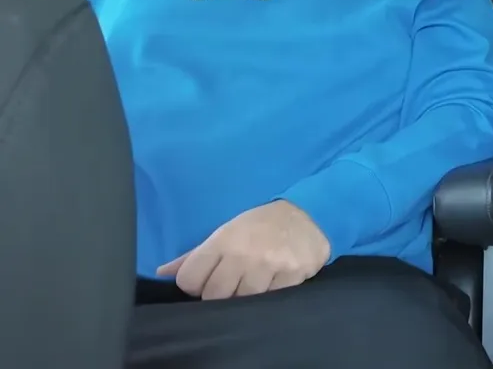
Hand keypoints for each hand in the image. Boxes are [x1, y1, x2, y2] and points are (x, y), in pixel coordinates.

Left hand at [156, 200, 329, 300]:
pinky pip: (272, 299)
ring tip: (253, 283)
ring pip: (243, 301)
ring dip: (246, 297)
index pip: (189, 280)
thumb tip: (161, 273)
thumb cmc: (260, 225)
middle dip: (219, 295)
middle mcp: (244, 253)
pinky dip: (271, 295)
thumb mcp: (226, 231)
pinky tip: (273, 283)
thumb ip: (195, 255)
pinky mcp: (293, 275)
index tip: (207, 280)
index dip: (194, 285)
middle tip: (232, 284)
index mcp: (223, 241)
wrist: (308, 214)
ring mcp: (270, 265)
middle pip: (214, 295)